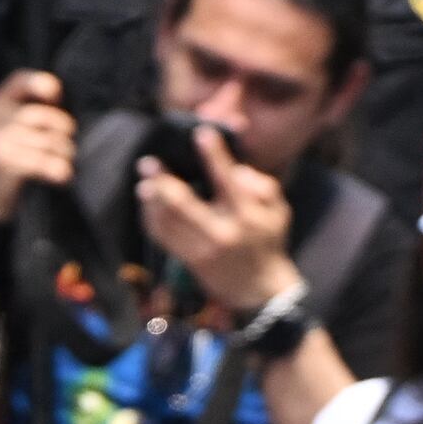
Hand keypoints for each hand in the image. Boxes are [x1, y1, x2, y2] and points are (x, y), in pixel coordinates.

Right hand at [0, 67, 76, 227]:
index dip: (40, 83)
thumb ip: (38, 102)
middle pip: (38, 114)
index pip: (20, 80)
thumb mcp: (20, 120)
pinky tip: (65, 172)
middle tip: (70, 135)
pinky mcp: (5, 164)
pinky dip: (56, 167)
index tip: (57, 93)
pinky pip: (39, 161)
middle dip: (61, 125)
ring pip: (44, 140)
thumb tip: (57, 93)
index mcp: (0, 100)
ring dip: (64, 150)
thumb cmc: (17, 147)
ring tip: (68, 155)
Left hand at [129, 122, 298, 316]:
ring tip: (144, 183)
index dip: (215, 155)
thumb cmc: (268, 242)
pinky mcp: (189, 261)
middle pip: (185, 205)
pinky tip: (148, 205)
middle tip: (147, 164)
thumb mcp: (279, 212)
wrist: (259, 290)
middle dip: (163, 182)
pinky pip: (164, 238)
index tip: (201, 133)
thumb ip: (263, 186)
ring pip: (168, 223)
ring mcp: (202, 249)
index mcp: (246, 216)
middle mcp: (222, 233)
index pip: (228, 181)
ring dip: (151, 202)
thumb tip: (237, 170)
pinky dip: (152, 220)